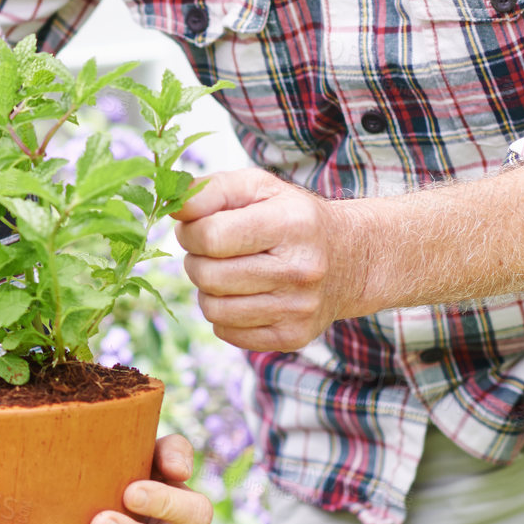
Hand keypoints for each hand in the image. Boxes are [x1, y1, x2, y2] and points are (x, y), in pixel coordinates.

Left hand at [174, 168, 373, 350]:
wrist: (351, 259)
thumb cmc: (290, 216)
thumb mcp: (257, 186)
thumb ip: (210, 189)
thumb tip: (172, 207)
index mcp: (291, 224)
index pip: (211, 237)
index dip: (190, 232)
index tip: (196, 228)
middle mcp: (300, 269)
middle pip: (207, 275)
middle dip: (196, 259)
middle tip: (212, 251)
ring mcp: (299, 308)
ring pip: (212, 308)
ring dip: (207, 288)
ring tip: (227, 271)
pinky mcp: (293, 336)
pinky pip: (227, 332)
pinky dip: (223, 314)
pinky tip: (242, 294)